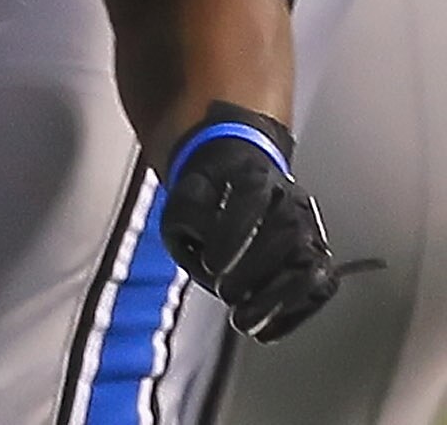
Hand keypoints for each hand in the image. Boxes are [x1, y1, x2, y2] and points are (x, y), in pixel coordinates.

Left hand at [159, 108, 337, 341]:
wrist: (236, 181)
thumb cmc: (207, 195)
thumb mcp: (183, 195)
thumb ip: (187, 217)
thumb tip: (207, 258)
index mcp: (254, 173)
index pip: (252, 195)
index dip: (233, 234)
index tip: (210, 266)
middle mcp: (291, 199)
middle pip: (287, 231)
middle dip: (255, 269)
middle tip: (224, 294)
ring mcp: (311, 229)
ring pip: (311, 263)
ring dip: (278, 298)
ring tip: (242, 322)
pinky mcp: (319, 258)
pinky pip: (321, 288)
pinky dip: (295, 314)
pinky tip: (265, 332)